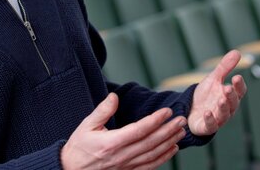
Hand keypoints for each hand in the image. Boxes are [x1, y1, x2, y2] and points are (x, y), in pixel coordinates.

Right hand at [61, 92, 185, 169]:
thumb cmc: (78, 147)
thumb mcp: (86, 125)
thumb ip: (102, 110)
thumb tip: (114, 96)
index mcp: (111, 143)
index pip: (139, 130)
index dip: (155, 120)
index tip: (167, 111)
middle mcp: (121, 156)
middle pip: (151, 142)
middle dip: (168, 130)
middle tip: (181, 119)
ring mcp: (126, 167)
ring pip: (153, 154)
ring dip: (169, 142)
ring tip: (180, 131)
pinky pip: (150, 166)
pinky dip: (163, 158)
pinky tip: (172, 149)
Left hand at [187, 50, 246, 136]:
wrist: (190, 109)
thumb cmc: (205, 95)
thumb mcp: (214, 79)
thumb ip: (225, 67)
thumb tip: (237, 52)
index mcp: (230, 96)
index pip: (239, 91)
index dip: (239, 85)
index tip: (236, 77)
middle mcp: (227, 108)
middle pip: (233, 103)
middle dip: (231, 96)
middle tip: (228, 88)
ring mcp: (218, 118)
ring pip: (224, 114)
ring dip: (223, 107)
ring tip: (221, 100)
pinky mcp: (207, 127)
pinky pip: (211, 125)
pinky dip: (210, 119)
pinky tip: (207, 112)